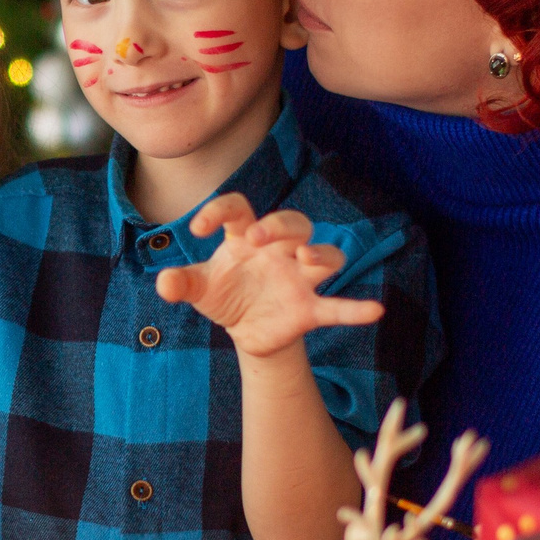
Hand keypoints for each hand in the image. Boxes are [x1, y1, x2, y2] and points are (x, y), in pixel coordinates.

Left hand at [154, 194, 383, 358]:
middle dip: (279, 225)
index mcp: (245, 237)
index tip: (197, 229)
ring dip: (320, 252)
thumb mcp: (199, 290)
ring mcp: (299, 278)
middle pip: (293, 222)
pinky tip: (375, 310)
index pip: (238, 209)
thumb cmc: (225, 295)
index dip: (219, 211)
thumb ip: (181, 284)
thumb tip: (164, 283)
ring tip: (306, 258)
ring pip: (324, 254)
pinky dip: (355, 308)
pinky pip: (337, 306)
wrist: (246, 331)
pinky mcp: (310, 308)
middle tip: (256, 237)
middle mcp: (278, 251)